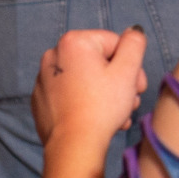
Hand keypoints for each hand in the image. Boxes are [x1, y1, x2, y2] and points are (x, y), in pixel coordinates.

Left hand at [33, 26, 149, 144]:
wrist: (73, 146)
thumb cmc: (101, 107)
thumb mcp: (128, 71)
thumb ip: (134, 44)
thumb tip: (134, 31)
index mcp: (73, 42)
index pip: (114, 43)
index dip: (131, 65)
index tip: (137, 86)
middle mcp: (53, 55)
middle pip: (99, 61)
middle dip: (118, 81)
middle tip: (130, 101)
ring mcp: (43, 79)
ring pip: (85, 79)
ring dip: (105, 93)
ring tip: (116, 114)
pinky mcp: (41, 100)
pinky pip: (70, 94)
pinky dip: (84, 102)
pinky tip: (96, 118)